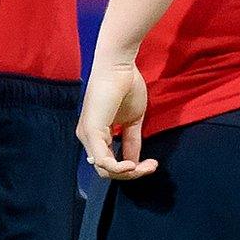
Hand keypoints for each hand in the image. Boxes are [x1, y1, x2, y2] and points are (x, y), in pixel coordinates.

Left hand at [77, 52, 157, 180]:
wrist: (120, 66)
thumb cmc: (126, 85)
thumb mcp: (133, 120)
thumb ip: (131, 141)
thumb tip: (135, 163)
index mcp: (96, 134)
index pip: (110, 163)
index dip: (132, 169)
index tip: (152, 164)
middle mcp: (87, 137)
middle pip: (107, 171)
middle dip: (131, 174)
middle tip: (151, 166)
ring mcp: (87, 136)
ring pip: (104, 170)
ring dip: (129, 173)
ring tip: (146, 166)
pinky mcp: (91, 132)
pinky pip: (103, 161)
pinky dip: (119, 168)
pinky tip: (133, 166)